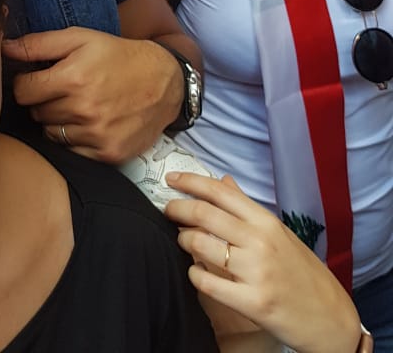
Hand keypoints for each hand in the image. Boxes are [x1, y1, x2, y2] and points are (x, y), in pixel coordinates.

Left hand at [3, 27, 182, 163]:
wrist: (164, 81)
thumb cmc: (116, 55)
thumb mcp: (79, 38)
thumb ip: (38, 43)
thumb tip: (3, 47)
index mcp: (73, 78)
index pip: (22, 91)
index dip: (26, 83)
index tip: (37, 79)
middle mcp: (84, 109)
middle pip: (35, 112)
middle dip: (42, 100)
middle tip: (61, 89)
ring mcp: (97, 135)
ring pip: (50, 133)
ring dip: (56, 120)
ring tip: (76, 104)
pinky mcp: (108, 154)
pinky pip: (71, 150)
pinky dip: (74, 138)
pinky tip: (89, 121)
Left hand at [164, 172, 362, 352]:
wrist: (332, 320)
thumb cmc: (304, 274)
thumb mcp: (280, 234)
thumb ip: (247, 208)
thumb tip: (222, 181)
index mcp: (266, 222)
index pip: (219, 192)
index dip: (189, 181)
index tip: (172, 179)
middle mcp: (260, 242)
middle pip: (203, 214)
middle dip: (176, 209)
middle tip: (167, 210)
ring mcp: (256, 272)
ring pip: (199, 245)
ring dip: (183, 241)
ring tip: (183, 242)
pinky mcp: (252, 303)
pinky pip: (206, 283)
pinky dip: (193, 275)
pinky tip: (196, 273)